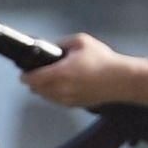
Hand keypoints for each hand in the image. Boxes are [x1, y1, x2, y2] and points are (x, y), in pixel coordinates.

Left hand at [24, 35, 147, 109]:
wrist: (123, 79)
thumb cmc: (104, 60)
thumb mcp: (82, 42)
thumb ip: (62, 42)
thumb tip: (52, 47)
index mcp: (60, 73)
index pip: (31, 79)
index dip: (24, 75)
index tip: (25, 72)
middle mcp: (61, 89)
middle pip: (35, 90)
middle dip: (34, 82)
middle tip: (39, 73)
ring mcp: (68, 99)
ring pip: (45, 97)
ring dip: (44, 89)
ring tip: (52, 80)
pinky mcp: (76, 105)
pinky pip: (57, 101)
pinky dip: (55, 95)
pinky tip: (64, 87)